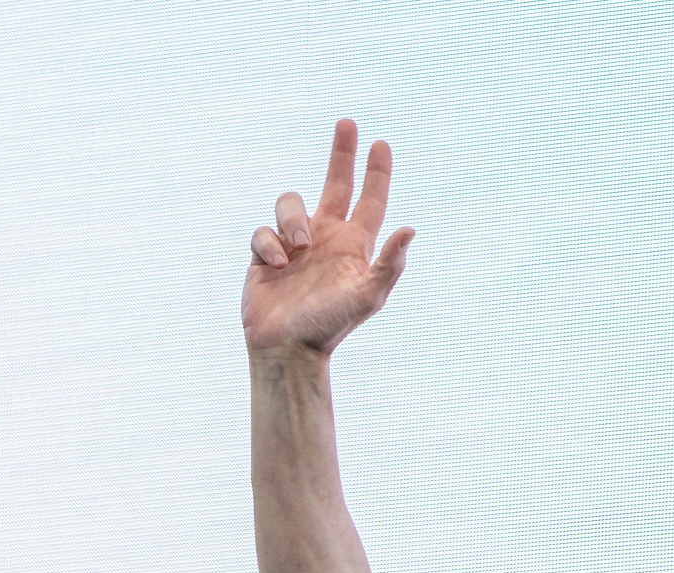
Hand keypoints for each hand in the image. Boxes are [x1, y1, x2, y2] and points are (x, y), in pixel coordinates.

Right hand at [242, 119, 415, 355]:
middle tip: (347, 123)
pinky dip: (270, 246)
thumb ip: (390, 264)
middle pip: (335, 185)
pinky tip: (278, 267)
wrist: (288, 349)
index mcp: (354, 246)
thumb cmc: (330, 326)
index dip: (376, 172)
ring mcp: (295, 245)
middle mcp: (327, 239)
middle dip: (341, 154)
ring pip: (290, 203)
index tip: (380, 143)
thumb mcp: (367, 296)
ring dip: (292, 219)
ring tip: (298, 250)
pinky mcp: (265, 255)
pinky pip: (263, 232)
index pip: (370, 201)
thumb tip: (410, 229)